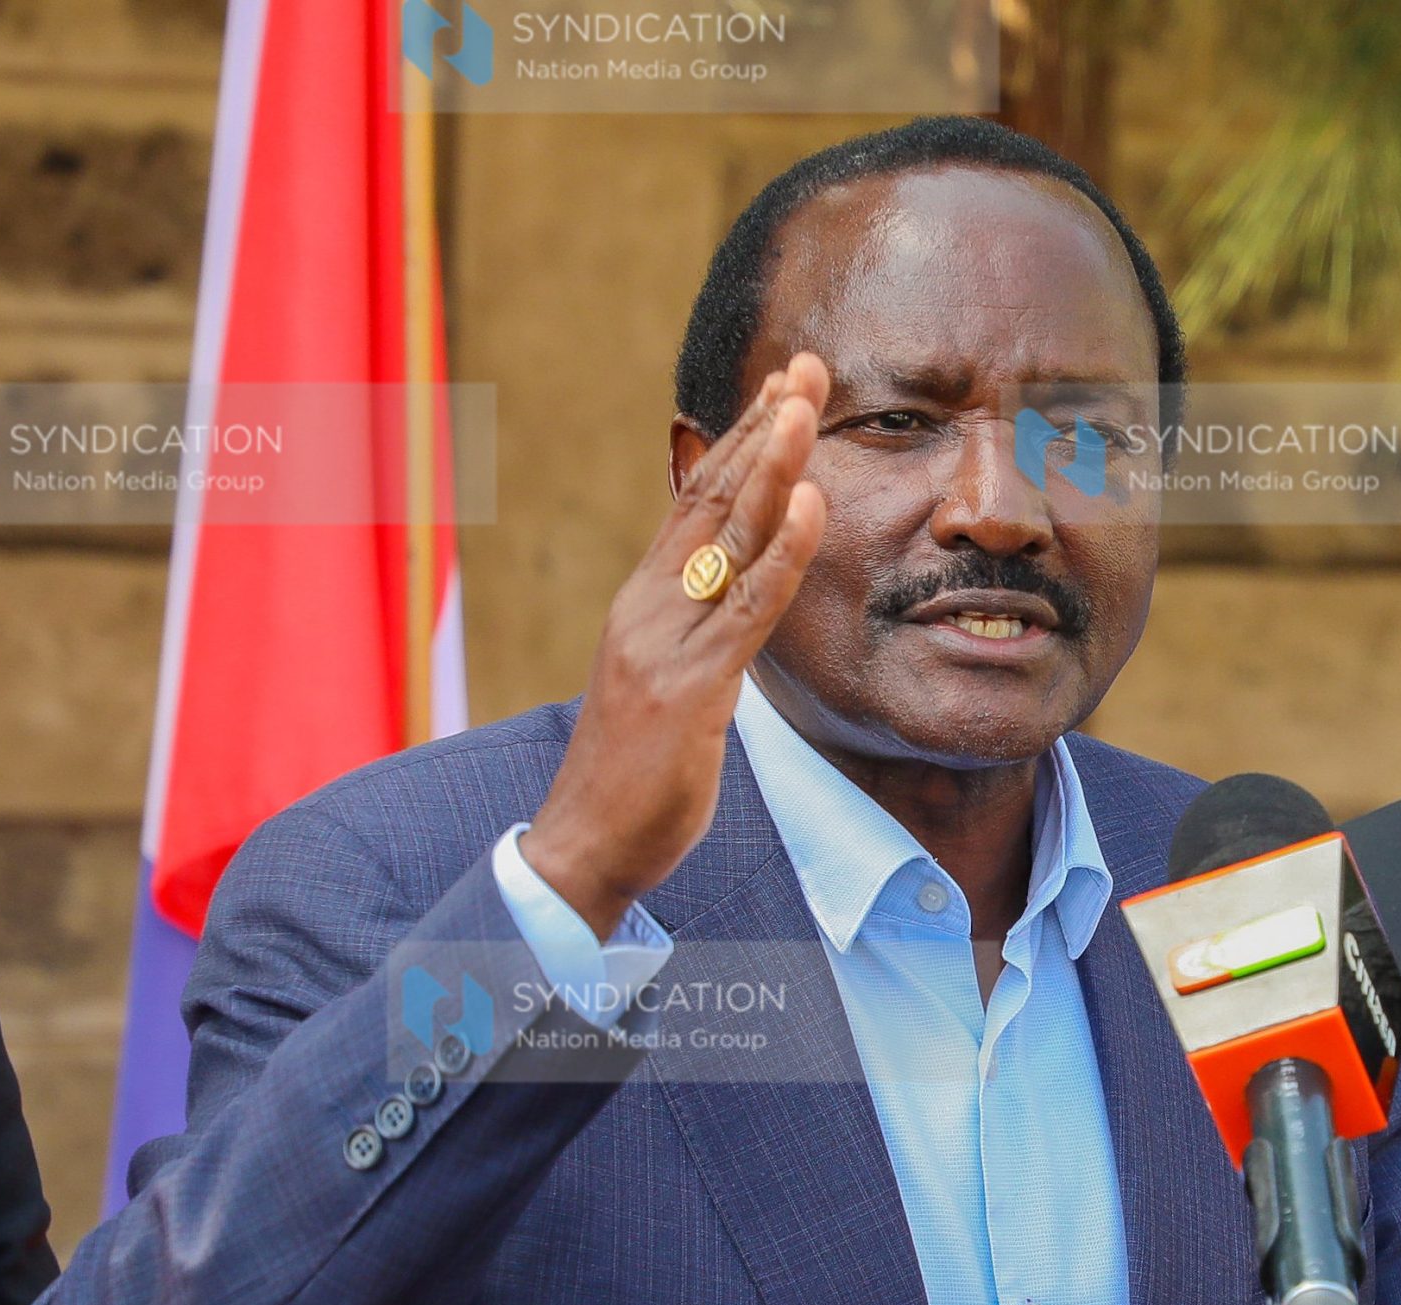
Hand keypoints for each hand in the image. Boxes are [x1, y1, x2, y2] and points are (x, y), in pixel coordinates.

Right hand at [524, 356, 830, 937]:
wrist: (586, 844)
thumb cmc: (635, 771)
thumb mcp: (670, 680)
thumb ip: (700, 628)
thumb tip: (738, 590)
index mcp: (645, 600)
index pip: (697, 501)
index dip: (741, 440)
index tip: (781, 386)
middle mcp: (650, 605)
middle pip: (712, 497)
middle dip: (762, 427)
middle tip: (804, 364)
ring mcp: (667, 642)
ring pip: (729, 538)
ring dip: (773, 466)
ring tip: (808, 405)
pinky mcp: (691, 688)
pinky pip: (747, 609)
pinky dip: (784, 553)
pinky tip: (814, 506)